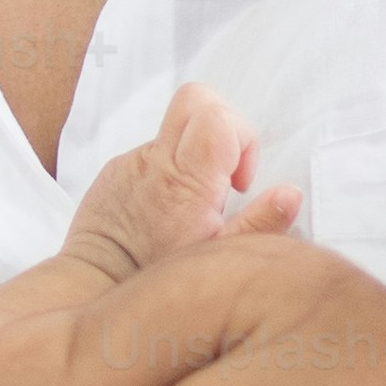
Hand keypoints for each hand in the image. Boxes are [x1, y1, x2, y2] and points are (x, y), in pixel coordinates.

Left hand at [66, 84, 302, 279]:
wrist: (95, 285)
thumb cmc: (159, 279)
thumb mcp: (221, 259)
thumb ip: (261, 224)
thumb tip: (291, 193)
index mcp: (187, 181)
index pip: (217, 115)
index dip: (241, 137)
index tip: (239, 181)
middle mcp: (156, 162)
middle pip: (195, 99)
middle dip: (221, 123)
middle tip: (224, 173)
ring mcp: (131, 162)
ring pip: (173, 131)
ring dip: (193, 155)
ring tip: (193, 204)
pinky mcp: (114, 171)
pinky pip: (150, 154)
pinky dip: (168, 172)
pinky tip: (166, 211)